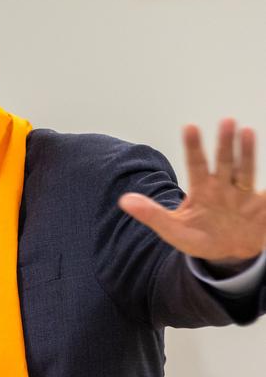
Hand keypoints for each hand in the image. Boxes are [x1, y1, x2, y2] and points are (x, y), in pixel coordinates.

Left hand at [119, 119, 265, 263]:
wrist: (226, 255)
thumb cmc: (198, 238)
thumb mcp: (172, 229)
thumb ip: (151, 214)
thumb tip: (124, 201)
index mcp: (202, 189)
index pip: (196, 164)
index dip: (193, 147)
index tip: (189, 126)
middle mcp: (223, 187)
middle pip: (224, 161)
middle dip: (225, 143)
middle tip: (226, 121)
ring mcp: (244, 196)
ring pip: (246, 170)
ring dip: (247, 152)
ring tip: (247, 131)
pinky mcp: (263, 208)